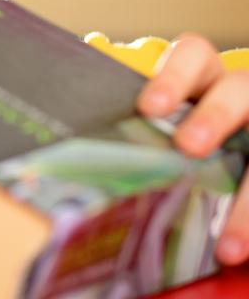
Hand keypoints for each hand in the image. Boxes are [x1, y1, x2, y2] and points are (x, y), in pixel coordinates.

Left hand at [137, 33, 248, 264]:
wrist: (223, 151)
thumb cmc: (182, 130)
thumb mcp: (167, 118)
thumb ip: (138, 118)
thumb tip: (75, 82)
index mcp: (206, 79)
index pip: (194, 54)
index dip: (174, 75)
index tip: (149, 107)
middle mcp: (241, 98)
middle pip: (238, 91)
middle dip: (214, 116)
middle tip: (189, 146)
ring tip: (227, 243)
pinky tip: (238, 253)